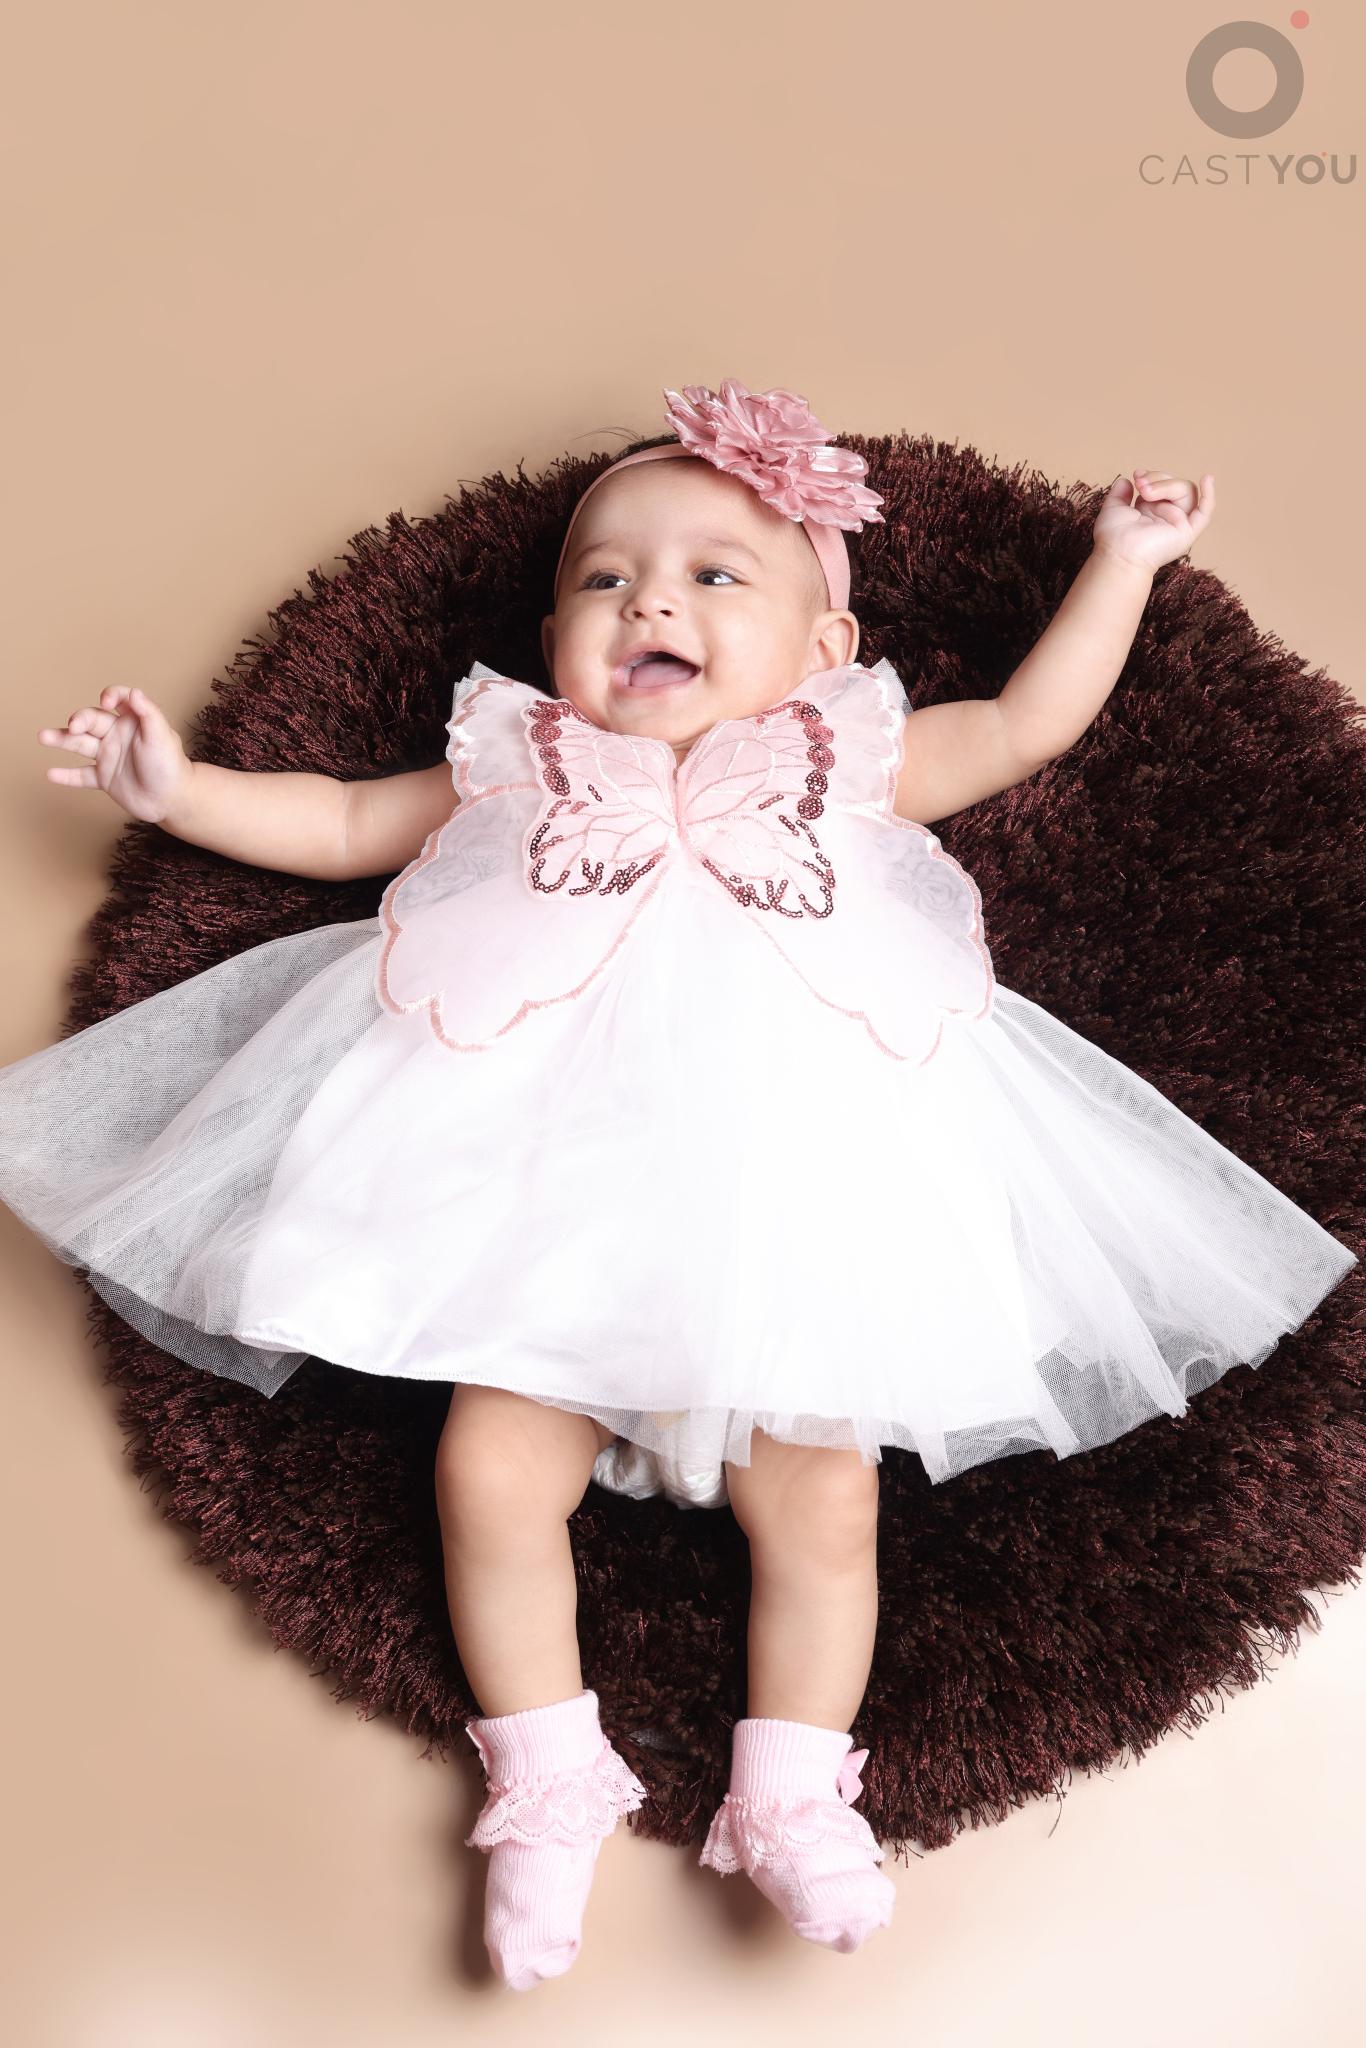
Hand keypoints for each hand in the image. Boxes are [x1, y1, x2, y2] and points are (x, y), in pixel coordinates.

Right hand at [37, 686, 193, 824]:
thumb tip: (134, 691)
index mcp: (133, 721)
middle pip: (91, 720)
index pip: (118, 699)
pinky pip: (81, 775)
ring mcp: (109, 756)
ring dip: (61, 739)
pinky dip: (66, 776)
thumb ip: (148, 713)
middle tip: (72, 728)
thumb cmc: (171, 766)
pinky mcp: (104, 778)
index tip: (106, 702)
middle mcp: (117, 736)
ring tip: (42, 736)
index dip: (110, 695)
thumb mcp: (161, 736)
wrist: (173, 800)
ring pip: (79, 744)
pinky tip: (51, 774)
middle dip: (78, 721)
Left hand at [1093, 469, 1214, 573]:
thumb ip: (1119, 494)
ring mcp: (1179, 524)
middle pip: (1176, 485)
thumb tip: (1126, 480)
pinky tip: (1208, 478)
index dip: (1153, 475)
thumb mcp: (1114, 508)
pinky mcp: (1187, 532)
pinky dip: (1209, 495)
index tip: (1137, 475)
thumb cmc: (1113, 537)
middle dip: (1158, 479)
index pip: (1163, 484)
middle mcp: (1168, 517)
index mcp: (1153, 511)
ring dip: (1167, 485)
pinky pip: (1205, 512)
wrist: (1118, 553)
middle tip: (1140, 485)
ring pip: (1186, 492)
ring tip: (1145, 492)